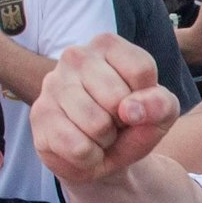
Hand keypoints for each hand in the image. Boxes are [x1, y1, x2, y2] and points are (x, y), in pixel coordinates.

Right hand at [32, 34, 178, 185]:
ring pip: (97, 124)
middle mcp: (76, 56)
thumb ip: (161, 105)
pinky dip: (89, 157)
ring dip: (105, 140)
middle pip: (117, 98)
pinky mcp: (40, 115)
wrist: (100, 157)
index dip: (147, 99)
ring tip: (98, 134)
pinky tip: (82, 146)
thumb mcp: (161, 113)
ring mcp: (53, 84)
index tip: (136, 102)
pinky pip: (78, 147)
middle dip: (123, 122)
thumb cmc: (131, 126)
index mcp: (107, 45)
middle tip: (114, 122)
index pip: (141, 70)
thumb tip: (131, 109)